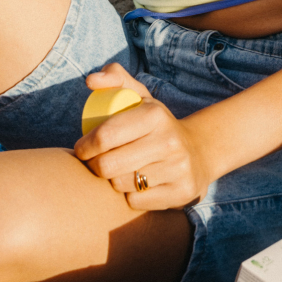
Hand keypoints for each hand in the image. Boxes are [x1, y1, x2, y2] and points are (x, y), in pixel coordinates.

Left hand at [74, 64, 209, 212]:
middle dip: (94, 165)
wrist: (199, 152)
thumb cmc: (156, 124)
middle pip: (107, 166)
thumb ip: (115, 79)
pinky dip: (130, 195)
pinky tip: (138, 184)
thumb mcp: (140, 96)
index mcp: (155, 115)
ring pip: (120, 185)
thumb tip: (90, 80)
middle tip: (94, 162)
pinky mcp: (181, 193)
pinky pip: (135, 202)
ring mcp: (177, 169)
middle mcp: (169, 142)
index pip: (105, 135)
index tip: (81, 148)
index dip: (84, 146)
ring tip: (119, 170)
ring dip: (113, 180)